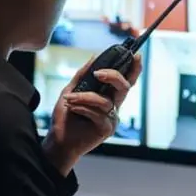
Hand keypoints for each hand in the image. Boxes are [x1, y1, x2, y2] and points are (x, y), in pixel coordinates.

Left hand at [42, 54, 142, 174]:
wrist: (59, 140)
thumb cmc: (66, 117)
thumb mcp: (71, 90)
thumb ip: (83, 74)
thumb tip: (95, 56)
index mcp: (108, 96)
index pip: (125, 80)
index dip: (134, 69)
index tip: (136, 55)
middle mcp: (113, 106)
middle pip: (124, 86)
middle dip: (113, 76)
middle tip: (98, 73)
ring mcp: (112, 118)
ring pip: (105, 101)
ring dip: (84, 97)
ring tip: (69, 99)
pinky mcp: (107, 129)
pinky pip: (98, 113)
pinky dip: (83, 108)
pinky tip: (73, 109)